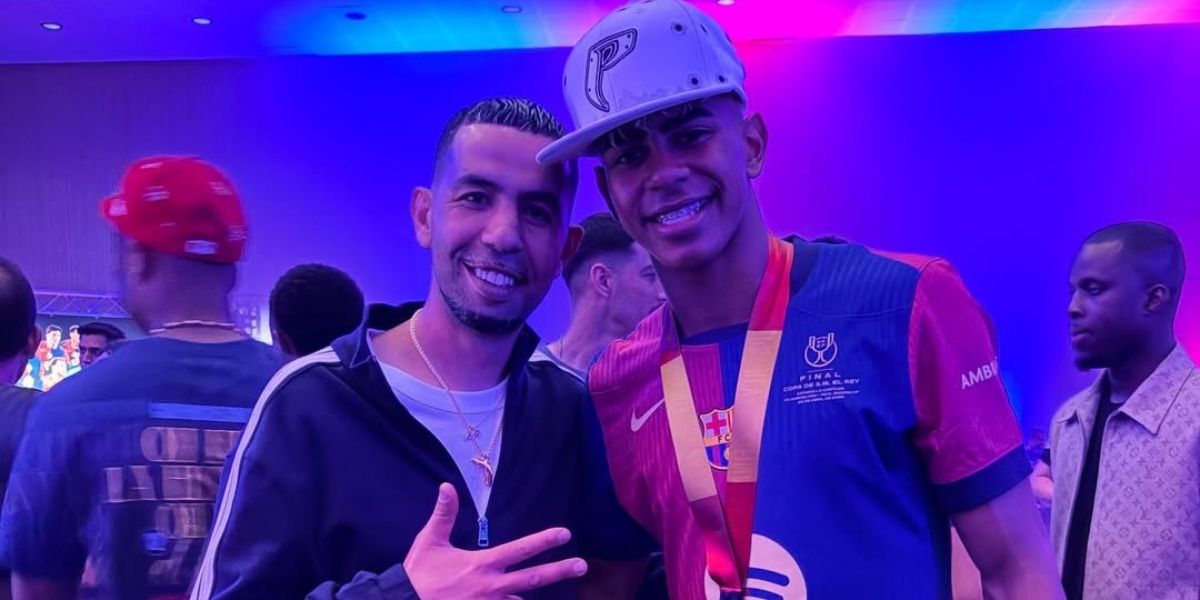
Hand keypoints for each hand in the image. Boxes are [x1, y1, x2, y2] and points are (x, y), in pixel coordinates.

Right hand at [403, 483, 587, 598]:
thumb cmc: (418, 574)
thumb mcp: (430, 541)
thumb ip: (444, 515)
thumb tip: (447, 486)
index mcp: (482, 565)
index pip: (520, 550)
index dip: (544, 541)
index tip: (565, 534)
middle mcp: (491, 587)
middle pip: (533, 579)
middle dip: (560, 571)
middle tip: (583, 566)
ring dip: (531, 596)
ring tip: (556, 594)